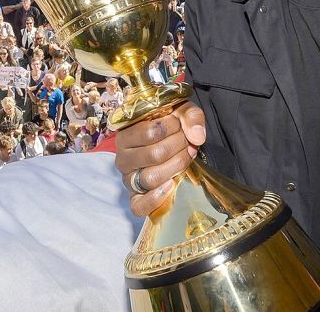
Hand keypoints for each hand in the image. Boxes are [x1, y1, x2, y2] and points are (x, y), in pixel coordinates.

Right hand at [114, 101, 205, 216]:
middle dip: (179, 147)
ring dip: (176, 167)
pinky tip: (170, 186)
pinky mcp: (135, 198)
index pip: (150, 131)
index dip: (173, 128)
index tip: (180, 126)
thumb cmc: (169, 128)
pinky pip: (139, 205)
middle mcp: (122, 158)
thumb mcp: (179, 113)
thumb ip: (190, 116)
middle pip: (154, 155)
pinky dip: (155, 199)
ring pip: (151, 178)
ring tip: (185, 158)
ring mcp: (127, 179)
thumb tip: (197, 137)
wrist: (167, 148)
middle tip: (187, 143)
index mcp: (125, 135)